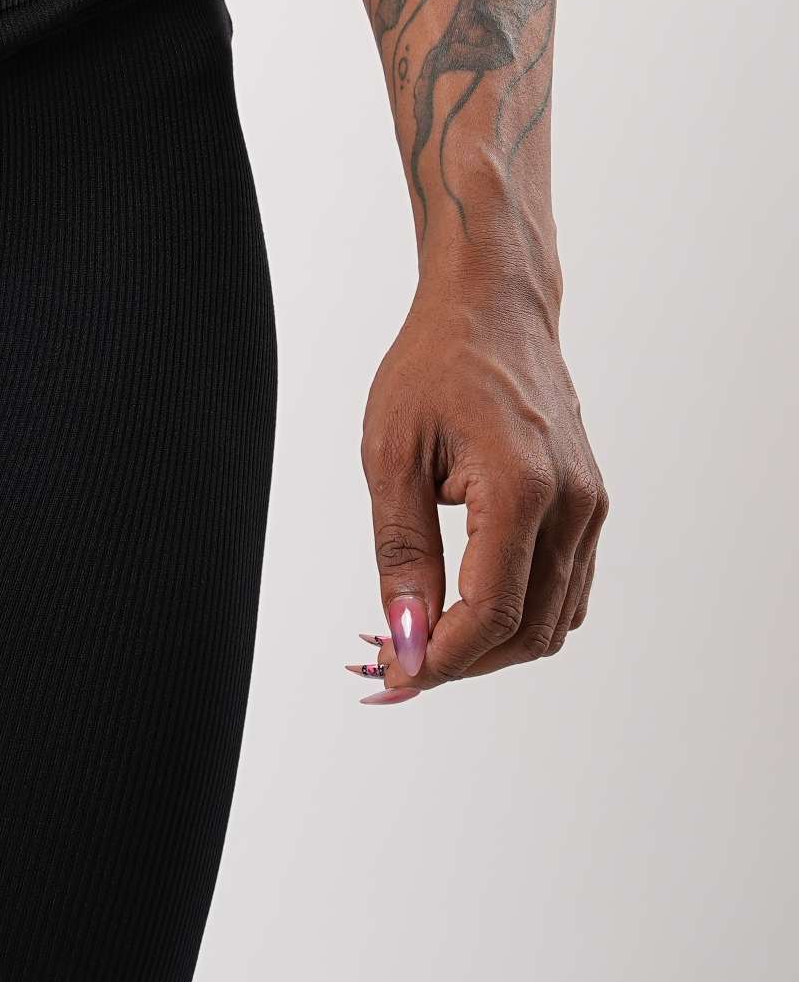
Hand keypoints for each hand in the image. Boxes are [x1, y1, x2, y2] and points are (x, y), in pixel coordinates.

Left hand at [352, 271, 605, 699]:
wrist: (493, 306)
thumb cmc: (435, 362)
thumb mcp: (392, 449)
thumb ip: (401, 549)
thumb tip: (405, 633)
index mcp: (523, 487)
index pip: (491, 613)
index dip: (441, 658)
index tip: (391, 675)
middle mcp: (573, 505)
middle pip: (528, 632)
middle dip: (462, 662)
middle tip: (395, 665)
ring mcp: (589, 508)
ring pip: (551, 620)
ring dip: (490, 647)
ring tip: (422, 640)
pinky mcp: (589, 506)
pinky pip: (563, 589)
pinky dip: (518, 615)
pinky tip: (463, 608)